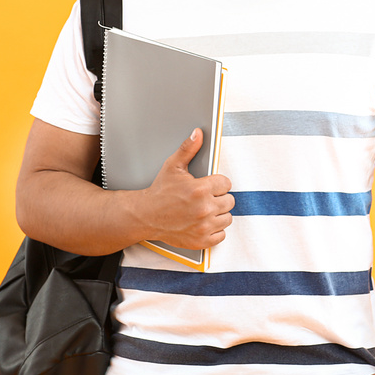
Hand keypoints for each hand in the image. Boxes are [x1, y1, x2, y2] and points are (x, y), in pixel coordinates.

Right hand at [135, 129, 232, 248]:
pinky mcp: (201, 240)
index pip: (226, 183)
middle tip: (205, 198)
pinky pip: (221, 235)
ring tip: (204, 210)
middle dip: (219, 198)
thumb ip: (188, 148)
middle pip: (229, 201)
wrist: (145, 216)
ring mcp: (203, 226)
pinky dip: (215, 230)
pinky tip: (203, 223)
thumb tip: (198, 133)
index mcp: (200, 189)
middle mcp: (204, 209)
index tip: (208, 186)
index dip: (217, 183)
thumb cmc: (159, 192)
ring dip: (218, 214)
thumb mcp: (173, 166)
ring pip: (227, 218)